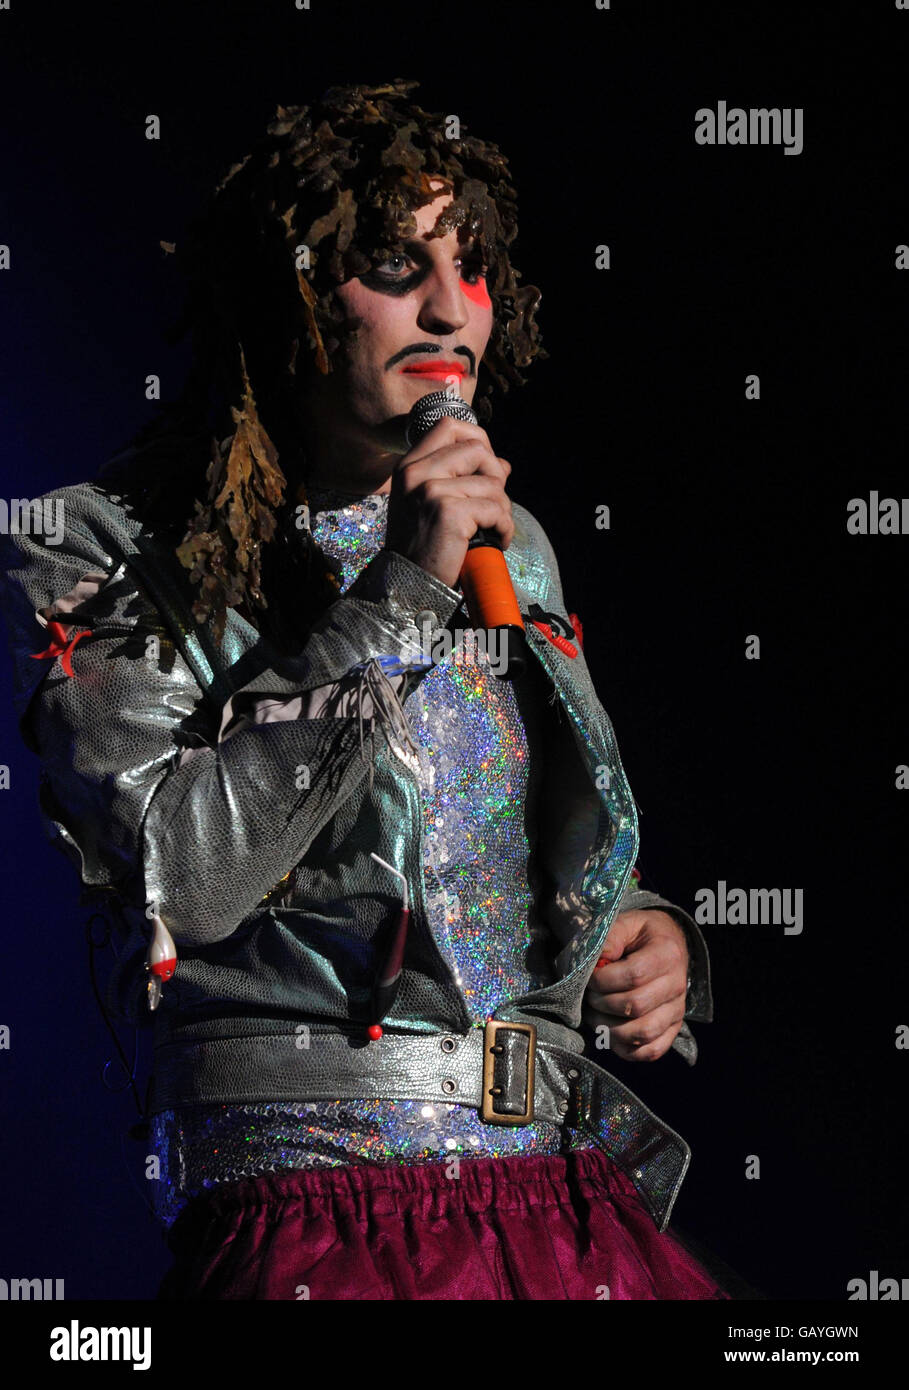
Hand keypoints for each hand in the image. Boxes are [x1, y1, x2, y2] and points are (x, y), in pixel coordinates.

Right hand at [384, 415, 513, 588]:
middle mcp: (416, 472)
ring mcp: (431, 490)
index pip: (449, 426)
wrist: (409, 585)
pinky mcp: (448, 512)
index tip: (485, 468)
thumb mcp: (434, 505)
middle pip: (477, 448)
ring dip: (502, 509)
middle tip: (493, 504)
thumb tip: (503, 465)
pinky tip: (496, 542)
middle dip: (496, 476)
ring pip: (492, 482)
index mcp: (409, 466)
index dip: (477, 439)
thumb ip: (463, 479)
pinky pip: (495, 509)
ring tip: (492, 530)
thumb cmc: (423, 547)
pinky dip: (504, 528)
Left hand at [583, 909, 688, 1060]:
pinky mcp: (672, 1030)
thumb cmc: (640, 936)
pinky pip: (651, 1051)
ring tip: (595, 1015)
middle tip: (589, 995)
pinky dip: (626, 1049)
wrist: (666, 945)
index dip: (604, 980)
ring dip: (609, 1029)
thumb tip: (598, 961)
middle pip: (636, 1006)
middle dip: (602, 1003)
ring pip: (643, 1033)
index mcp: (667, 953)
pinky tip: (610, 1034)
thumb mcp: (625, 924)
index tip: (590, 977)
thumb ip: (610, 937)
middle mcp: (677, 984)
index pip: (634, 975)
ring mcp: (676, 1011)